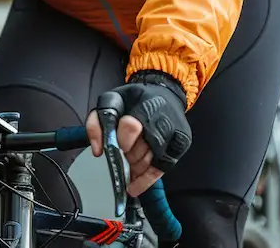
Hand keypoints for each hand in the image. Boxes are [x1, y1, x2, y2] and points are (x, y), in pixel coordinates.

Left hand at [86, 72, 191, 196]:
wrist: (166, 93)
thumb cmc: (136, 100)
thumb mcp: (111, 102)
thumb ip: (97, 123)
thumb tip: (98, 151)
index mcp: (145, 104)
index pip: (132, 126)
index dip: (123, 140)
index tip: (118, 147)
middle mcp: (163, 118)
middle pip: (143, 148)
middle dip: (129, 156)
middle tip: (121, 156)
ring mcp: (175, 131)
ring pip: (153, 160)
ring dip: (137, 168)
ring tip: (127, 169)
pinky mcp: (181, 143)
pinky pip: (164, 168)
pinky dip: (148, 179)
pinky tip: (135, 185)